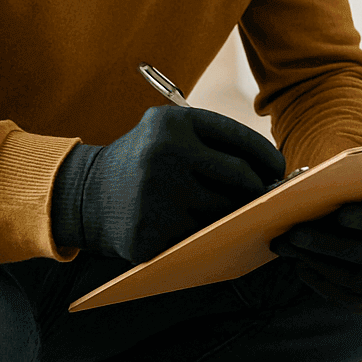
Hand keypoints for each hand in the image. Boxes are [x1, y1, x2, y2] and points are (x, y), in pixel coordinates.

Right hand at [57, 106, 285, 263]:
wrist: (84, 194)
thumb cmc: (142, 161)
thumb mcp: (168, 133)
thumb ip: (213, 143)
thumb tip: (271, 172)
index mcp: (173, 123)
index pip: (241, 140)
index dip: (267, 158)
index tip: (278, 170)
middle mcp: (166, 154)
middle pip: (241, 179)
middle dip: (258, 191)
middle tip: (263, 197)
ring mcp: (158, 196)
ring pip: (225, 213)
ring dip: (232, 215)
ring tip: (226, 211)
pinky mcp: (152, 233)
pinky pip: (203, 238)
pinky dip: (208, 236)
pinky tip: (200, 229)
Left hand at [269, 192, 361, 312]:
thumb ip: (342, 184)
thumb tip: (300, 183)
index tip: (340, 214)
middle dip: (328, 244)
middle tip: (294, 234)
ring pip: (359, 280)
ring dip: (320, 264)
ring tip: (291, 248)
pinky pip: (350, 299)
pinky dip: (322, 283)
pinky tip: (301, 265)